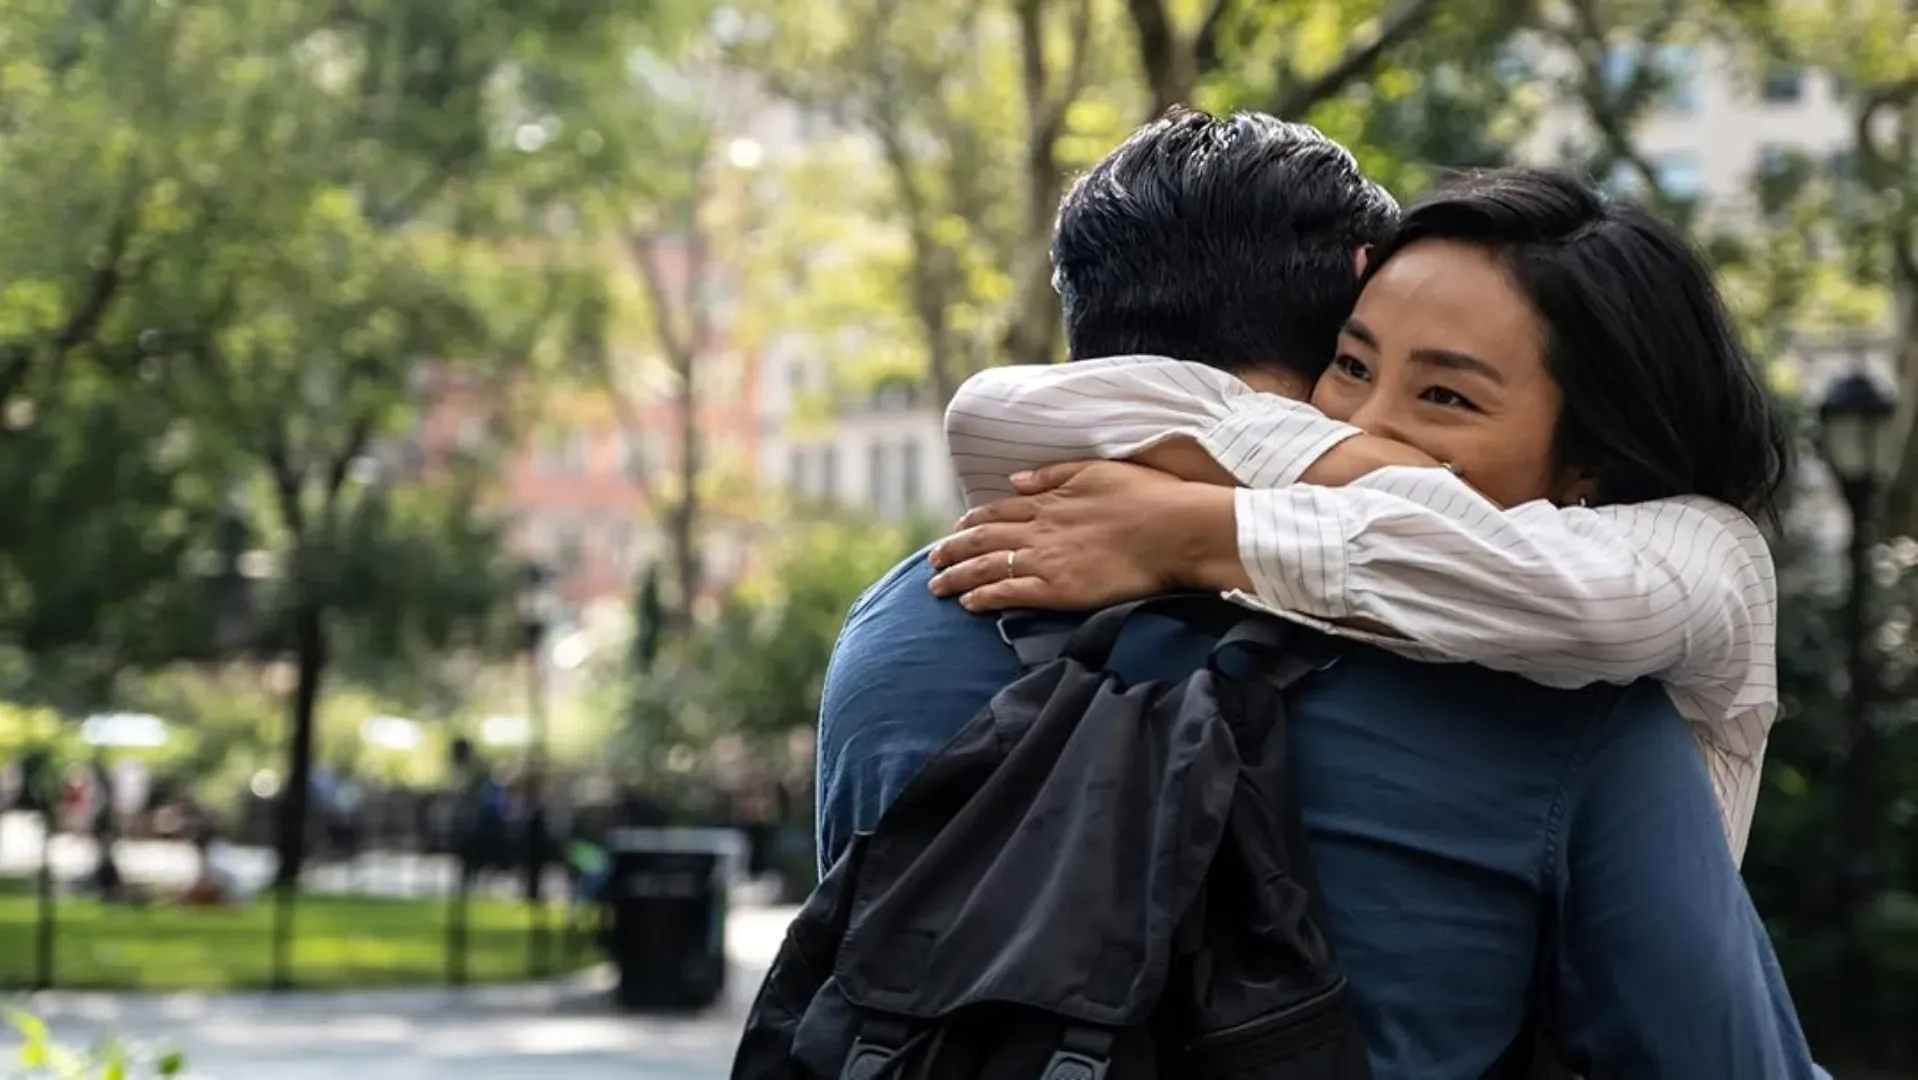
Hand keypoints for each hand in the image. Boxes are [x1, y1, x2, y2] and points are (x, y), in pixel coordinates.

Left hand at [927, 460, 1235, 612]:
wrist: (1174, 529)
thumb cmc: (1147, 497)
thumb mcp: (1097, 469)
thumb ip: (1053, 474)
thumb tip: (1016, 479)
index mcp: (1050, 500)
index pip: (999, 510)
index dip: (974, 521)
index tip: (957, 528)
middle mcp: (1040, 529)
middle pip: (983, 538)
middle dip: (952, 550)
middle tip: (932, 561)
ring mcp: (1046, 560)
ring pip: (987, 567)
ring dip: (956, 576)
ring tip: (935, 586)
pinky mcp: (1058, 588)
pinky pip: (1009, 593)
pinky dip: (984, 597)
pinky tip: (967, 604)